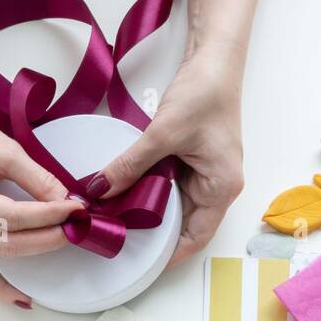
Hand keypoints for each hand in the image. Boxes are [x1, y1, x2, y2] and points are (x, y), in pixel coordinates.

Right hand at [0, 101, 83, 305]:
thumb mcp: (4, 150)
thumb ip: (37, 180)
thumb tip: (67, 204)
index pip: (13, 216)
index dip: (48, 215)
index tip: (75, 209)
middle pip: (9, 240)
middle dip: (49, 236)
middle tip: (78, 226)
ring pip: (2, 253)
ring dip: (36, 251)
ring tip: (65, 242)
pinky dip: (1, 286)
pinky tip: (24, 300)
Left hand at [92, 48, 244, 264]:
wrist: (215, 56)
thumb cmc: (205, 93)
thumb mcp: (163, 133)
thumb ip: (130, 164)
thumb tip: (98, 189)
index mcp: (221, 188)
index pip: (196, 237)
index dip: (169, 255)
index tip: (139, 264)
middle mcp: (217, 186)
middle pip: (183, 223)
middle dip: (151, 233)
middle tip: (117, 238)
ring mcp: (205, 172)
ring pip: (173, 204)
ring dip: (147, 210)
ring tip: (115, 217)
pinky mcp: (193, 158)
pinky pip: (169, 184)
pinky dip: (148, 188)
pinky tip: (124, 189)